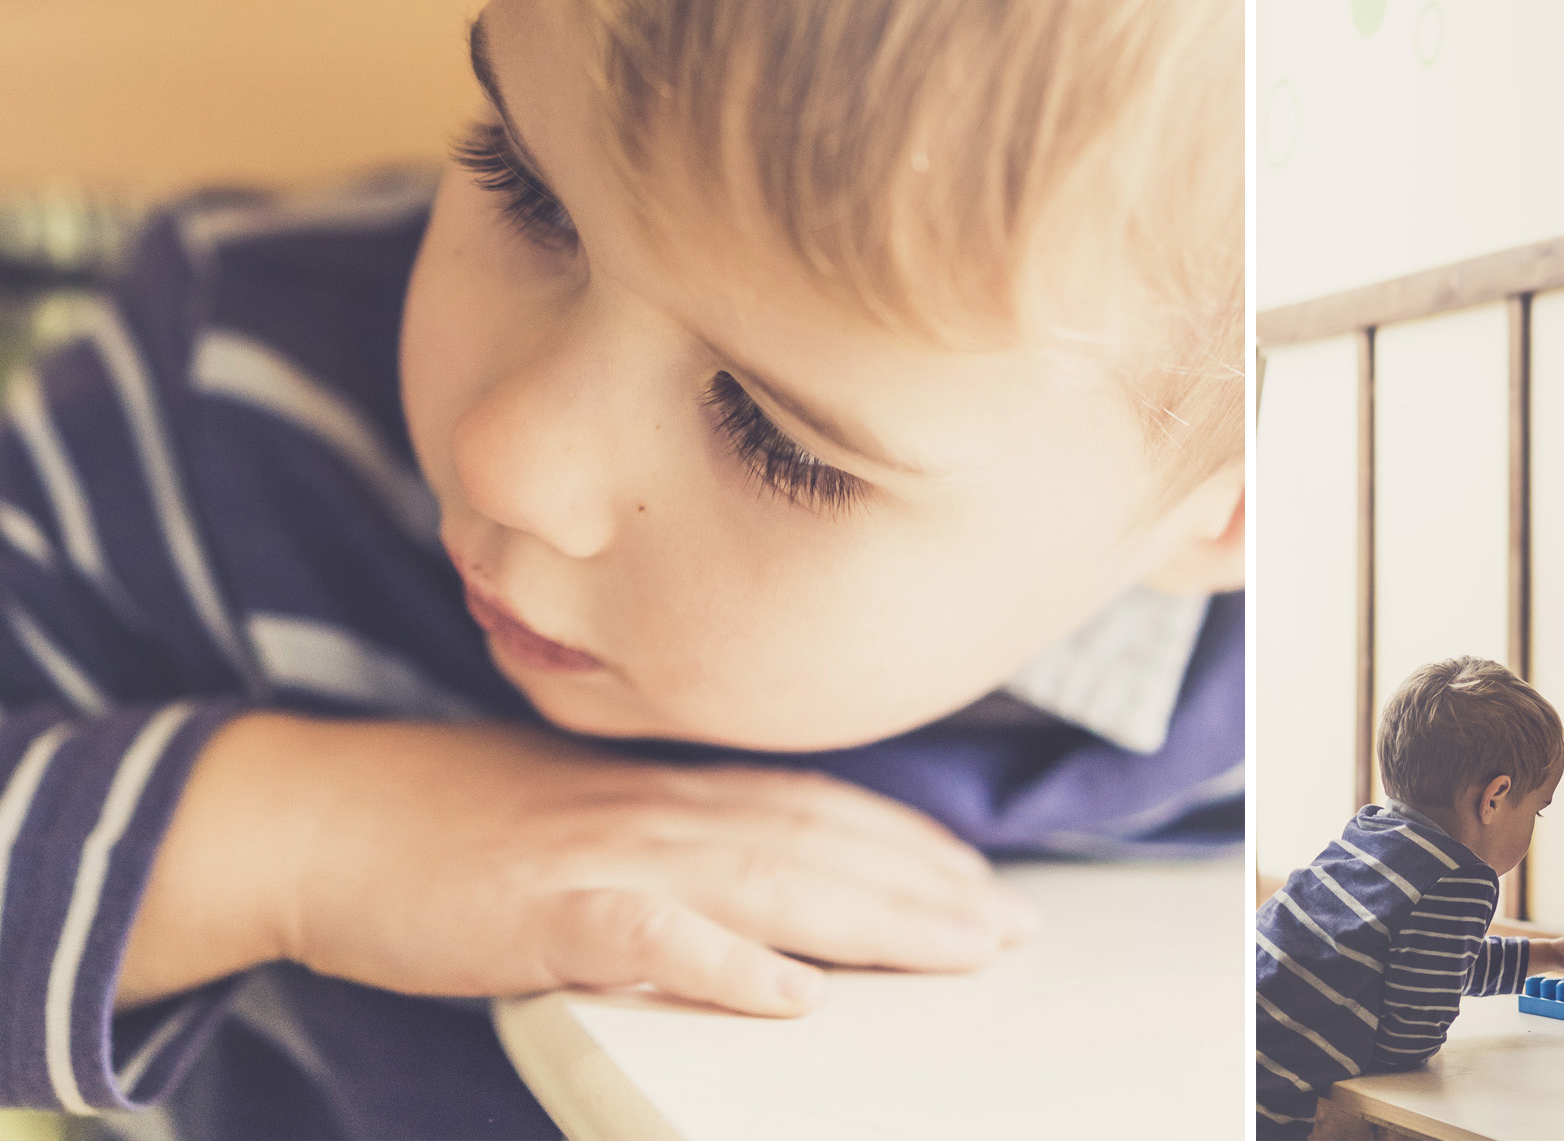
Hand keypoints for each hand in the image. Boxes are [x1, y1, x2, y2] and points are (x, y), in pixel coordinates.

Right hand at [125, 714, 1034, 1016]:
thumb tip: (771, 881)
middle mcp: (660, 813)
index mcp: (672, 794)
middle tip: (1013, 931)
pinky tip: (789, 996)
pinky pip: (648, 936)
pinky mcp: (542, 910)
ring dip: (874, 917)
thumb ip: (681, 845)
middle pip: (823, 846)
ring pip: (768, 882)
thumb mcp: (591, 819)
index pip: (823, 811)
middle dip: (929, 890)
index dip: (913, 848)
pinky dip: (723, 964)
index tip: (988, 887)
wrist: (325, 814)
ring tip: (957, 951)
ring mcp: (606, 857)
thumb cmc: (455, 824)